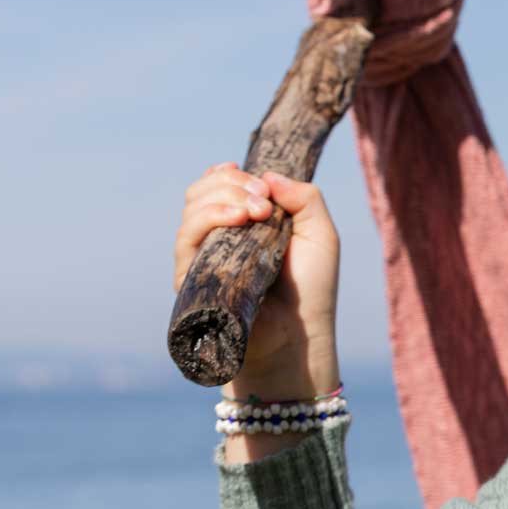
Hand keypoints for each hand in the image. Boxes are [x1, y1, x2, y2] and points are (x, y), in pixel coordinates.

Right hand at [173, 162, 341, 397]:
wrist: (300, 333)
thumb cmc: (311, 288)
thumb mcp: (320, 234)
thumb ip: (305, 198)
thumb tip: (268, 174)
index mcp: (240, 224)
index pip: (216, 187)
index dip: (228, 175)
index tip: (255, 177)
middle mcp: (216, 239)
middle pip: (201, 192)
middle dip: (232, 183)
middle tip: (264, 197)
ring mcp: (201, 258)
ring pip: (191, 210)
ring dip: (223, 197)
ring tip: (258, 209)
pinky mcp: (191, 279)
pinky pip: (187, 239)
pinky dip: (210, 219)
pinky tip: (238, 219)